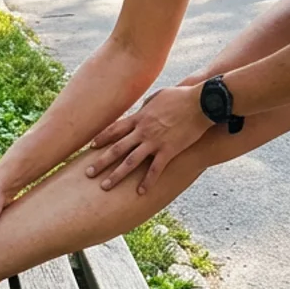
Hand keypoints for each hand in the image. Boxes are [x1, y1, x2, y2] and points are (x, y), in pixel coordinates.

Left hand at [87, 84, 209, 194]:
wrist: (201, 102)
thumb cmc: (182, 96)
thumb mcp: (159, 96)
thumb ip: (147, 105)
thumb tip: (143, 108)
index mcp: (140, 117)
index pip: (115, 129)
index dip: (102, 139)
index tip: (91, 147)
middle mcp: (143, 131)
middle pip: (117, 148)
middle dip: (101, 162)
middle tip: (88, 173)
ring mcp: (155, 142)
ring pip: (130, 162)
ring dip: (116, 175)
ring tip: (105, 187)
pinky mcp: (169, 151)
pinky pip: (155, 170)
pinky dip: (147, 182)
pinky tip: (140, 192)